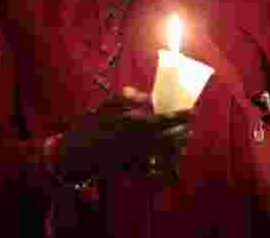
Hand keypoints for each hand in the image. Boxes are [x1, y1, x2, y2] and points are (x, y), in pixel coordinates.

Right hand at [56, 86, 192, 183]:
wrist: (74, 152)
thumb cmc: (92, 124)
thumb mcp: (108, 104)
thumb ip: (130, 97)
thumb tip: (150, 97)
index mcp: (131, 121)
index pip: (164, 118)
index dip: (182, 116)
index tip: (195, 113)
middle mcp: (135, 140)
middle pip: (168, 137)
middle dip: (182, 133)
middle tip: (189, 130)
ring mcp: (132, 156)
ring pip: (163, 154)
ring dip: (176, 149)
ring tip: (183, 145)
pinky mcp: (128, 170)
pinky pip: (152, 172)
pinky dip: (164, 170)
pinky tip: (171, 167)